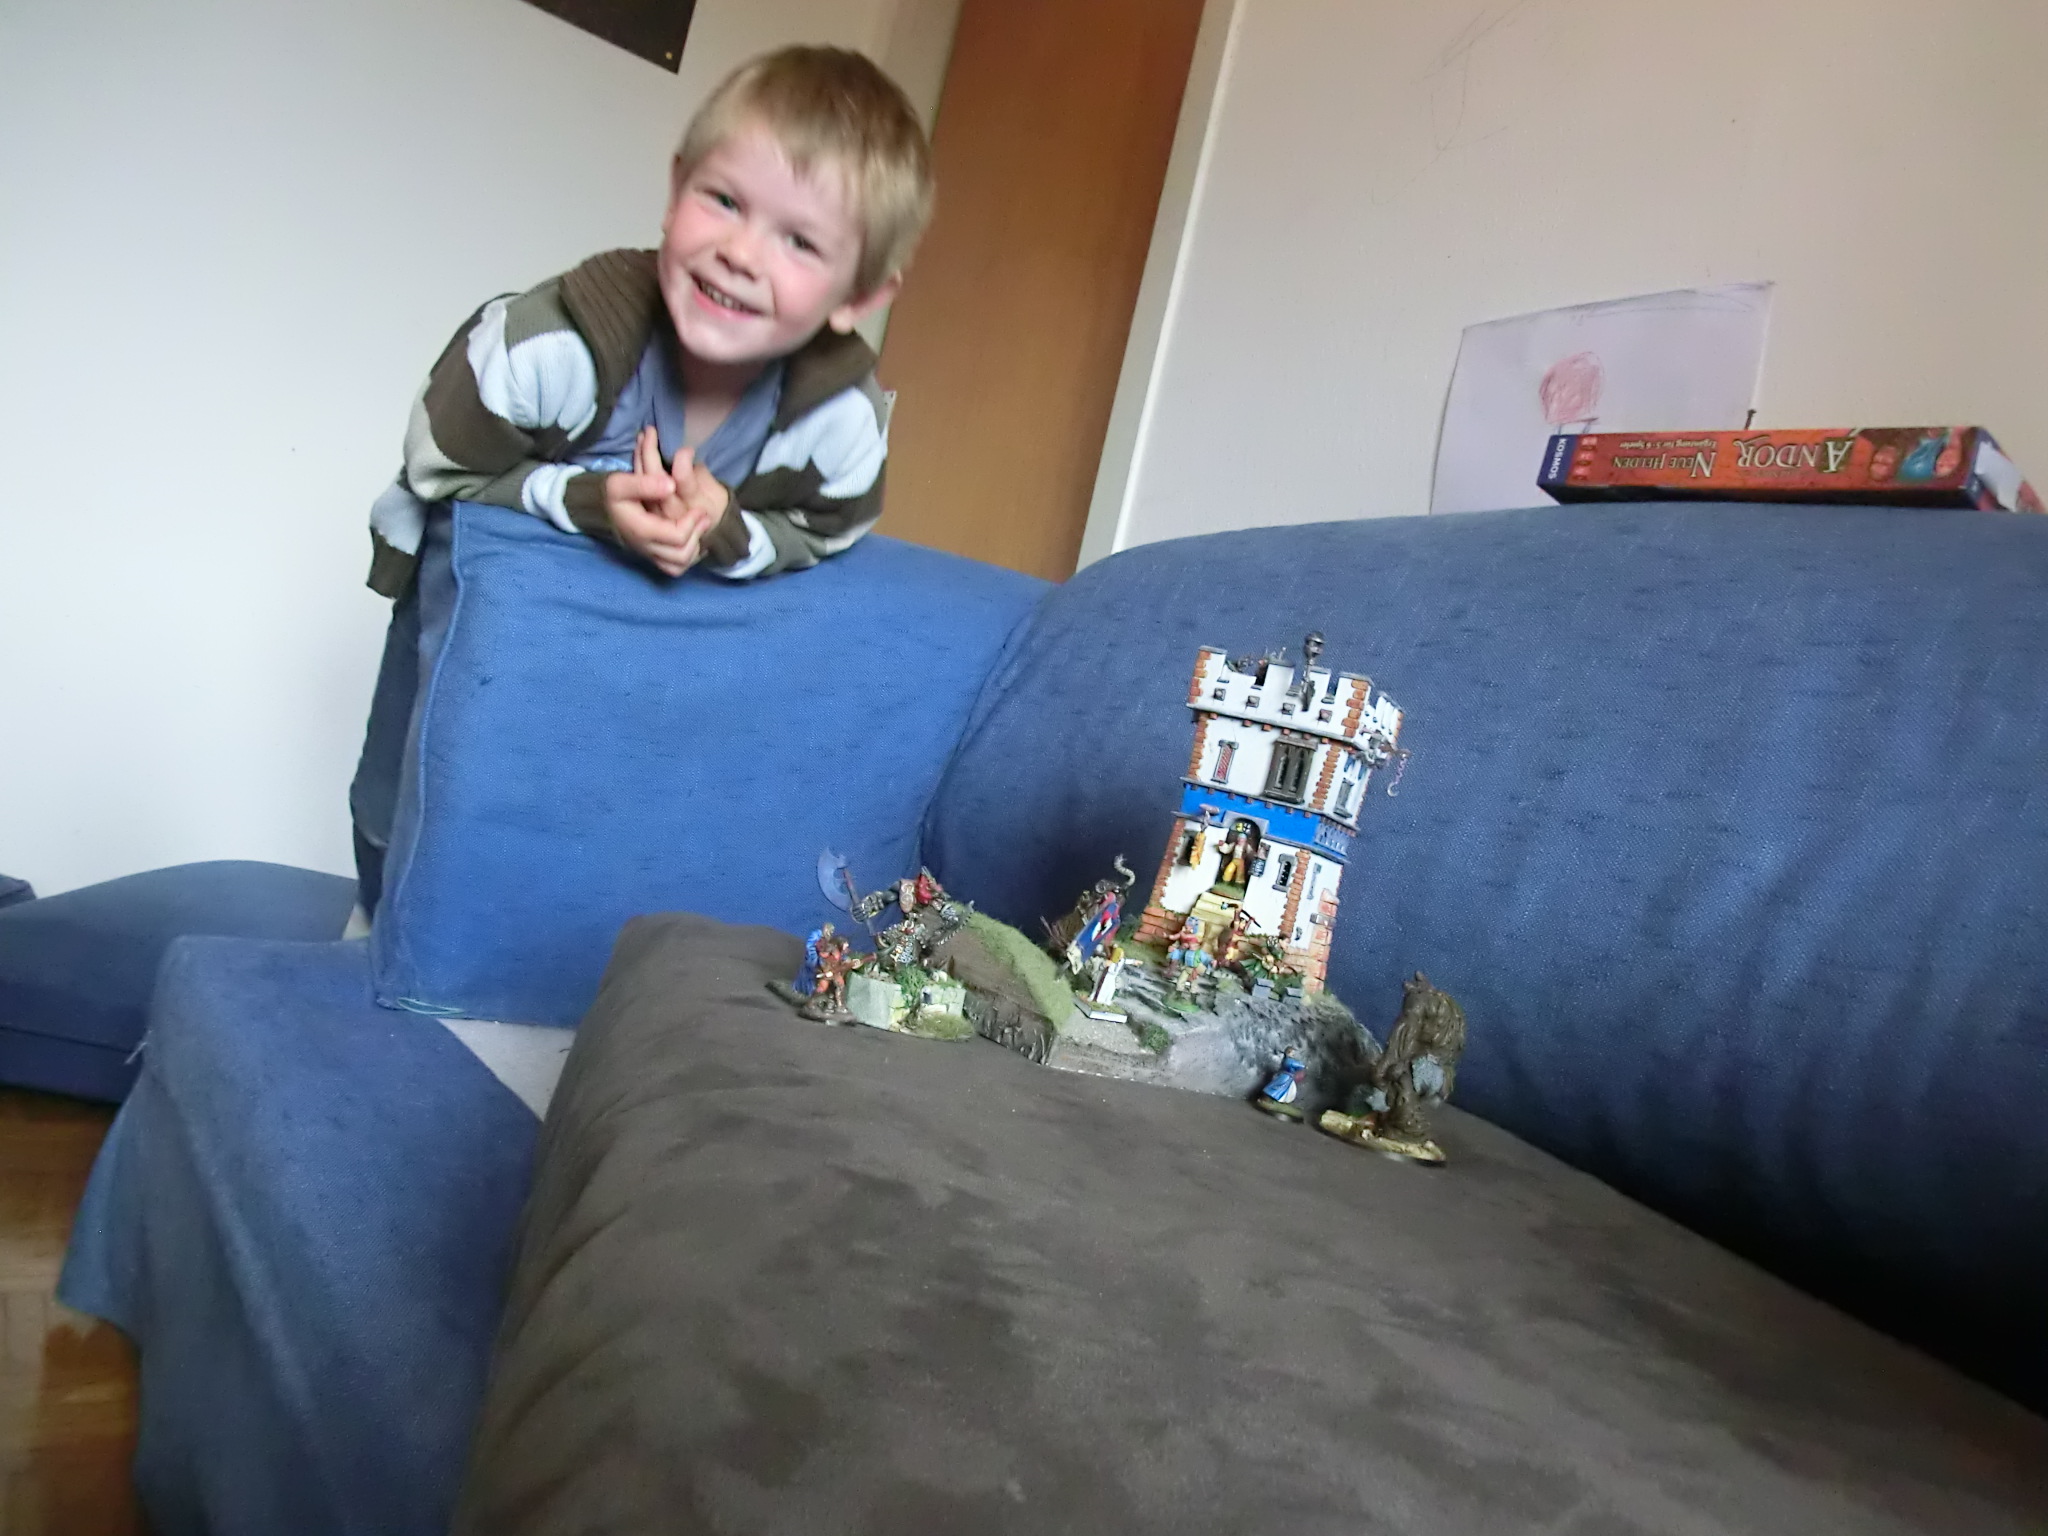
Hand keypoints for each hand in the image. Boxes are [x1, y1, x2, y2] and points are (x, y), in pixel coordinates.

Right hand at [606, 427, 713, 577]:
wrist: (600, 508)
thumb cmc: (612, 494)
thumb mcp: (621, 483)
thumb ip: (645, 483)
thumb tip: (671, 485)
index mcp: (641, 530)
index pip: (676, 536)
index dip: (692, 523)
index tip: (698, 509)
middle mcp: (645, 547)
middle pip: (681, 554)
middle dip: (697, 535)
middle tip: (704, 518)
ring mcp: (648, 554)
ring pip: (679, 566)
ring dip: (693, 549)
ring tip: (699, 529)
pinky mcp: (651, 556)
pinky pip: (673, 568)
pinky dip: (685, 558)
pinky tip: (691, 541)